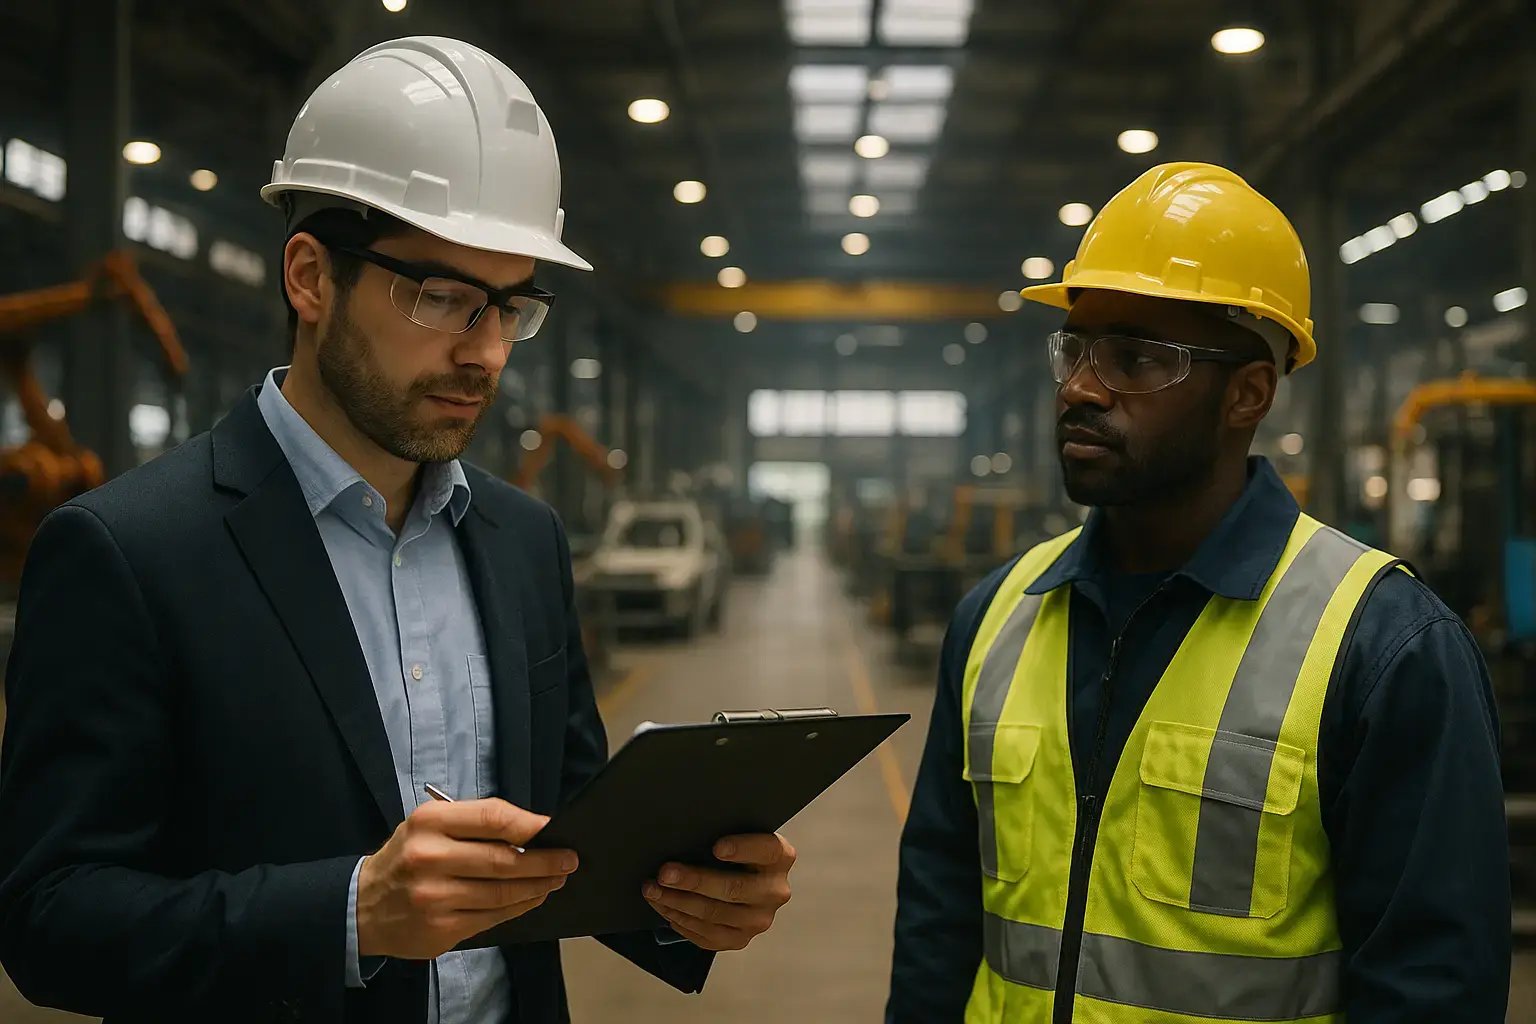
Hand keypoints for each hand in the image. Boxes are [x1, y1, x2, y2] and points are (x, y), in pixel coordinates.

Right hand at [357, 798, 577, 959]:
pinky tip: (532, 898)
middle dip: (544, 860)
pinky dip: (519, 907)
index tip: (556, 828)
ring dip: (537, 886)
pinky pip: (492, 917)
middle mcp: (429, 858)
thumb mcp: (428, 826)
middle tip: (569, 859)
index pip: (492, 817)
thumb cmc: (406, 858)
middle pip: (503, 859)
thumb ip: (474, 825)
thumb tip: (531, 830)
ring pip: (502, 893)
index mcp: (428, 823)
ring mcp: (434, 897)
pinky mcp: (440, 929)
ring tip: (556, 879)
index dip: (531, 824)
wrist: (362, 906)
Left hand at [643, 833, 795, 950]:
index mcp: (780, 857)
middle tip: (664, 874)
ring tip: (652, 891)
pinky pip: (708, 936)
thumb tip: (686, 833)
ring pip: (715, 915)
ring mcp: (759, 920)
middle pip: (733, 889)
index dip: (743, 849)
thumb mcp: (739, 835)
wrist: (746, 880)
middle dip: (694, 881)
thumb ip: (724, 832)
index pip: (767, 851)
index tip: (716, 847)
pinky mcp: (741, 939)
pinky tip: (665, 908)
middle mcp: (775, 891)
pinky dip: (681, 921)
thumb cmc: (736, 850)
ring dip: (678, 903)